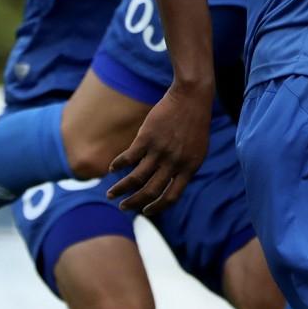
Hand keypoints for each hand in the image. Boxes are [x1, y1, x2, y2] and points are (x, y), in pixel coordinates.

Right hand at [107, 83, 212, 215]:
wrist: (192, 97)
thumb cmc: (194, 124)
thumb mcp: (197, 150)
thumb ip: (184, 168)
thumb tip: (170, 184)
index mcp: (189, 168)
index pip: (171, 197)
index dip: (157, 208)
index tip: (145, 211)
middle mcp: (174, 163)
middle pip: (150, 191)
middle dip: (134, 203)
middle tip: (123, 207)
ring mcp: (160, 151)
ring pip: (135, 178)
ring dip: (120, 189)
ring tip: (110, 194)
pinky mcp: (146, 138)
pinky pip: (128, 158)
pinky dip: (118, 165)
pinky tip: (112, 168)